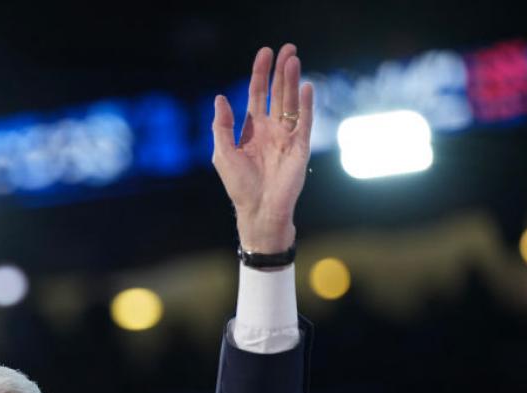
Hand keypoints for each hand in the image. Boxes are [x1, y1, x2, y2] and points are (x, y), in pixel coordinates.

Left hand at [212, 44, 313, 252]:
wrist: (259, 209)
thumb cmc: (239, 186)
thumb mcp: (223, 153)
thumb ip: (222, 126)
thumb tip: (220, 98)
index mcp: (253, 129)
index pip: (258, 94)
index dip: (260, 74)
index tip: (265, 54)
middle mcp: (271, 129)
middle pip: (277, 93)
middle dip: (281, 71)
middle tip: (287, 48)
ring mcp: (287, 137)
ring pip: (291, 103)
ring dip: (293, 81)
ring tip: (294, 60)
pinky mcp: (299, 148)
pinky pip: (304, 122)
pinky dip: (305, 105)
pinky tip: (306, 87)